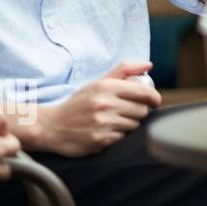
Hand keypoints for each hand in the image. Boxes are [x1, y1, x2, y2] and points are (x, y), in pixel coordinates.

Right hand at [36, 61, 160, 156]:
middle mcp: (106, 104)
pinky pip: (122, 137)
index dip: (154, 97)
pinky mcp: (100, 140)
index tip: (154, 101)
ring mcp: (103, 123)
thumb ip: (124, 71)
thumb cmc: (79, 103)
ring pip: (134, 125)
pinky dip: (117, 135)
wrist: (52, 126)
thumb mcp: (98, 83)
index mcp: (107, 87)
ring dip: (128, 124)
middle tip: (127, 111)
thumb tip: (149, 65)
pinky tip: (105, 131)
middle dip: (138, 111)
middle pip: (142, 110)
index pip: (145, 92)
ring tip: (113, 120)